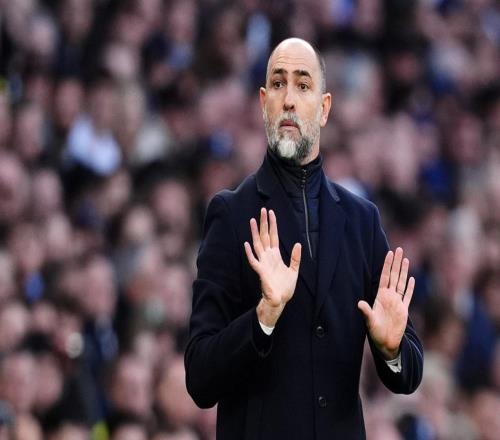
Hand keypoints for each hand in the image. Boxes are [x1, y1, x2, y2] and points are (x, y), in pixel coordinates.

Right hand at [244, 208, 301, 326]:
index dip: (273, 224)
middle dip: (263, 223)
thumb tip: (298, 244)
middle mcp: (268, 256)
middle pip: (265, 236)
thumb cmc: (285, 287)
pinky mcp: (261, 272)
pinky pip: (254, 260)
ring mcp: (263, 263)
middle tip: (262, 210)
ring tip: (252, 220)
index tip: (271, 212)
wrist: (280, 300)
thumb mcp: (294, 270)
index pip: (273, 236)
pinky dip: (250, 253)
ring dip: (255, 233)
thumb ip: (295, 257)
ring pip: (258, 244)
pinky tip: (247, 244)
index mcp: (276, 255)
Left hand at [358, 247, 414, 359]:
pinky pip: (407, 296)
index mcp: (381, 296)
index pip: (384, 276)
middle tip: (398, 249)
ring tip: (405, 259)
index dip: (387, 265)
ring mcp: (397, 302)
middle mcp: (389, 296)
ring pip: (401, 282)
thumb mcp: (369, 320)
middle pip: (394, 275)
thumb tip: (360, 303)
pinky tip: (411, 278)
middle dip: (396, 262)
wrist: (386, 342)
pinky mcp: (404, 309)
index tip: (389, 253)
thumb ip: (366, 311)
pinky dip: (410, 287)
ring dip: (404, 271)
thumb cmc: (375, 332)